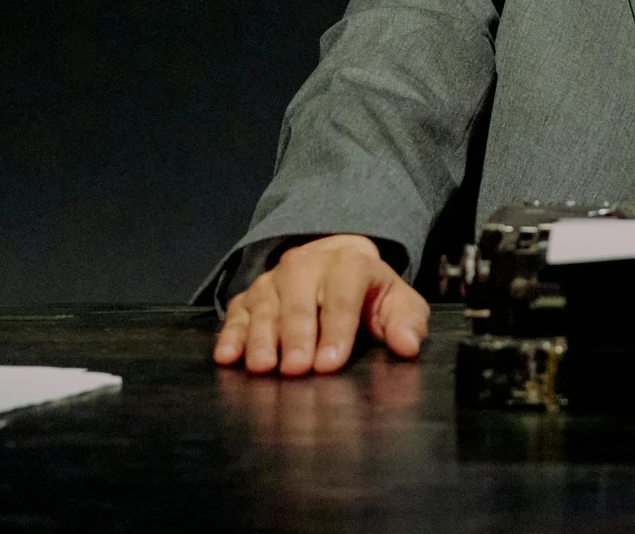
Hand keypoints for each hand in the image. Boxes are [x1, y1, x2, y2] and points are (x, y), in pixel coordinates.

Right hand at [213, 234, 429, 373]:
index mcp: (349, 265)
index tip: (329, 364)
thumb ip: (407, 323)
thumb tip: (408, 345)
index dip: (336, 330)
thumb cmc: (368, 294)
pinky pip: (237, 312)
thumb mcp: (397, 303)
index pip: (342, 296)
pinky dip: (231, 334)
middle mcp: (307, 266)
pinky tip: (227, 356)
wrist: (337, 264)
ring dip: (261, 337)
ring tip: (262, 367)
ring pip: (265, 306)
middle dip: (296, 336)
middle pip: (299, 300)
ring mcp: (275, 280)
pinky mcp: (251, 295)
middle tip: (295, 370)